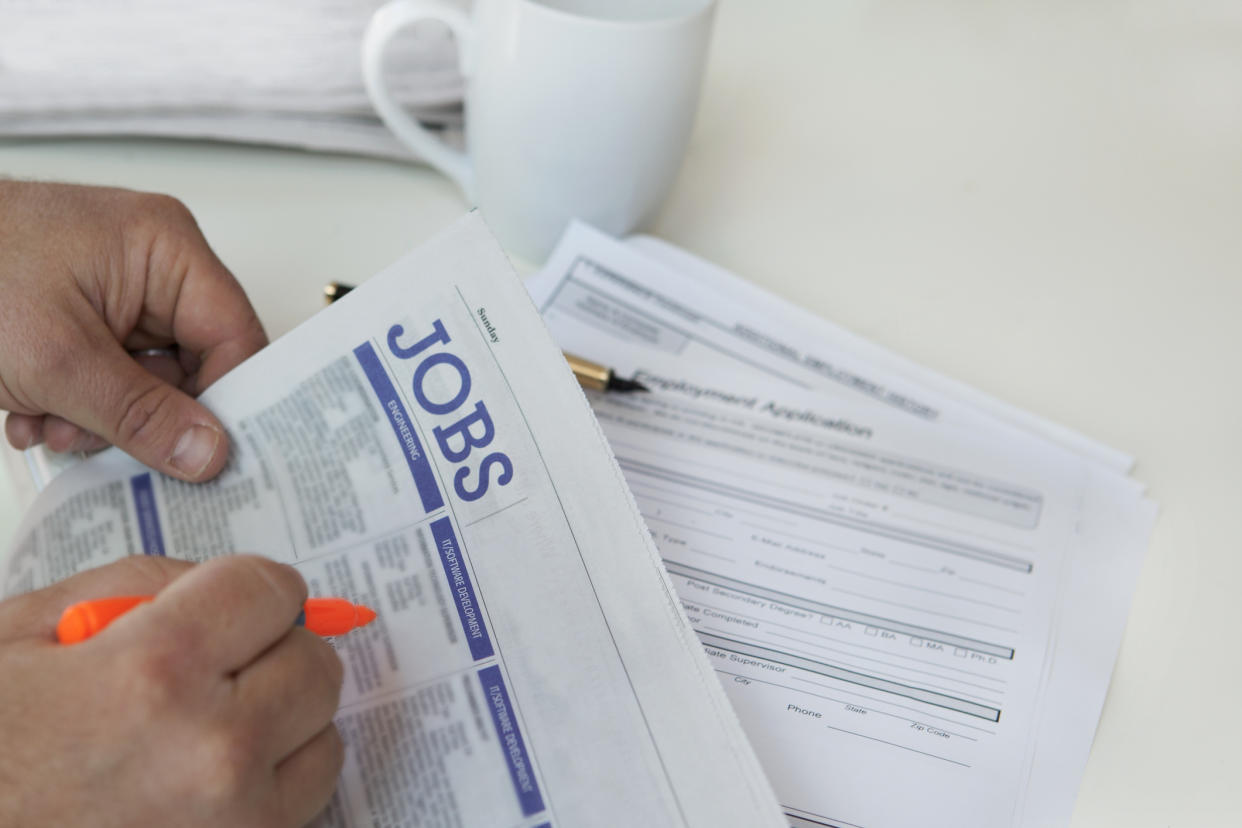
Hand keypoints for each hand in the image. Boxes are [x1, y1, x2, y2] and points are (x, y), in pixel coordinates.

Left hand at [0, 181, 266, 480]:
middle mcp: (153, 262)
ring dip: (101, 417)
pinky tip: (30, 408)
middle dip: (145, 415)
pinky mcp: (85, 309)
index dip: (227, 401)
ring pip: (148, 378)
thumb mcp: (57, 360)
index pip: (235, 336)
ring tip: (46, 423)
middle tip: (99, 444)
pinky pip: (112, 372)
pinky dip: (76, 403)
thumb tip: (211, 454)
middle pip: (194, 364)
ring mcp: (117, 286)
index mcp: (167, 248)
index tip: (209, 457)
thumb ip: (141, 414)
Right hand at [0, 555, 344, 827]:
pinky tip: (200, 783)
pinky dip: (268, 788)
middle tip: (212, 666)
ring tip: (202, 731)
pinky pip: (298, 810)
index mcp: (155, 673)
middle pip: (314, 664)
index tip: (229, 603)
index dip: (247, 589)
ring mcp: (232, 827)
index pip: (273, 590)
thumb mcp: (18, 635)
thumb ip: (131, 586)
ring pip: (323, 741)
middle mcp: (212, 752)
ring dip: (280, 723)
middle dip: (269, 652)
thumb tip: (213, 584)